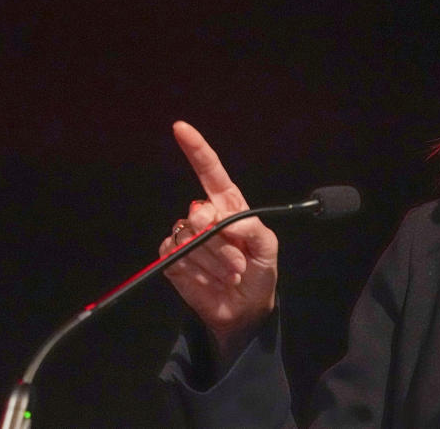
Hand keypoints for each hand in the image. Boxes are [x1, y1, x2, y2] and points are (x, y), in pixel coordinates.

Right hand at [159, 121, 277, 357]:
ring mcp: (186, 237)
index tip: (180, 128)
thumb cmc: (259, 273)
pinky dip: (197, 274)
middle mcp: (205, 217)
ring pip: (190, 241)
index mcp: (229, 206)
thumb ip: (253, 229)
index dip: (196, 149)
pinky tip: (210, 280)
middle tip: (239, 264)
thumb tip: (226, 220)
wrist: (244, 309)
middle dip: (221, 244)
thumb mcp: (268, 248)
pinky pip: (176, 258)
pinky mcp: (171, 258)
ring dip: (215, 264)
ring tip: (230, 275)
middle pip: (200, 214)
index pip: (210, 172)